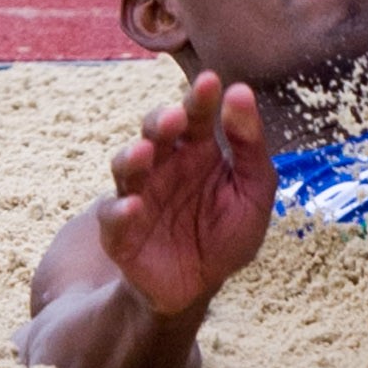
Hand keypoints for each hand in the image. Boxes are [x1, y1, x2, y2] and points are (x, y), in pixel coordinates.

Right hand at [97, 76, 276, 321]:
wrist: (201, 285)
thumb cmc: (228, 232)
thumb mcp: (254, 189)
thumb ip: (250, 145)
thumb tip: (241, 92)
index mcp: (197, 150)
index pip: (196, 115)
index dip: (200, 98)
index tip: (210, 81)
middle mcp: (163, 166)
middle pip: (156, 133)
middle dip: (162, 121)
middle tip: (176, 116)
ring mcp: (138, 195)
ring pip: (126, 167)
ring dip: (132, 157)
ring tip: (144, 151)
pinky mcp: (120, 232)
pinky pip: (112, 217)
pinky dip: (119, 211)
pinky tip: (134, 207)